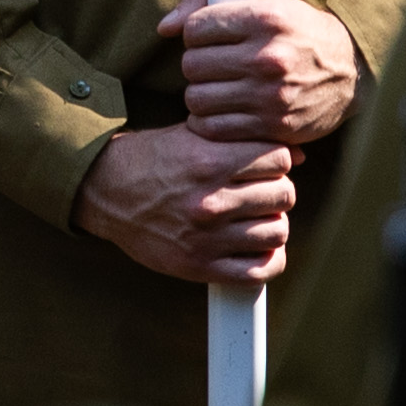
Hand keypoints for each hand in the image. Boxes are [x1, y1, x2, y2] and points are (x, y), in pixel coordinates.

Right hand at [74, 123, 297, 286]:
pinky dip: (268, 260)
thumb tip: (298, 154)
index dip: (279, 159)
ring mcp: (206, 237)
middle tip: (263, 192)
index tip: (267, 165)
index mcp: (209, 161)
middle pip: (284, 195)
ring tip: (257, 218)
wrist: (107, 191)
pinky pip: (257, 271)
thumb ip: (242, 139)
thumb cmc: (153, 159)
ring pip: (277, 232)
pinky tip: (257, 247)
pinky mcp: (198, 266)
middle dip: (278, 190)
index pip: (280, 159)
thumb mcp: (194, 134)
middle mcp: (210, 201)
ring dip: (273, 223)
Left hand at [166, 0, 362, 146]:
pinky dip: (210, 121)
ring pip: (198, 99)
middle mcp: (268, 56)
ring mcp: (271, 95)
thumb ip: (207, 1)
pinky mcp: (273, 126)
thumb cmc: (297, 30)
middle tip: (212, 65)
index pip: (195, 28)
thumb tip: (165, 27)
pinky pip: (215, 128)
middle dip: (196, 64)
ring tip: (217, 87)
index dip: (195, 33)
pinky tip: (223, 109)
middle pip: (192, 65)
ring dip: (201, 94)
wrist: (348, 70)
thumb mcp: (263, 1)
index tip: (207, 37)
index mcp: (265, 17)